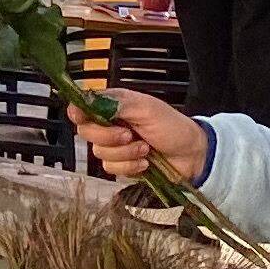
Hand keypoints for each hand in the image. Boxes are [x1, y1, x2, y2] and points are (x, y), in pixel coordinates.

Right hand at [75, 85, 209, 186]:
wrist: (191, 155)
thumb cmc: (171, 126)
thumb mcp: (146, 108)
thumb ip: (116, 102)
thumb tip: (87, 99)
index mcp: (113, 106)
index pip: (83, 107)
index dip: (78, 112)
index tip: (81, 117)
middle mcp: (109, 125)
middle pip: (86, 132)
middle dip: (108, 136)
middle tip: (129, 134)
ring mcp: (115, 147)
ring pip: (99, 153)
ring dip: (125, 153)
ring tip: (145, 149)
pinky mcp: (122, 166)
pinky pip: (111, 169)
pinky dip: (129, 166)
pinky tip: (145, 162)